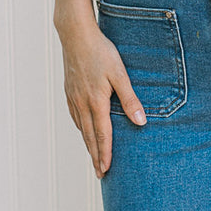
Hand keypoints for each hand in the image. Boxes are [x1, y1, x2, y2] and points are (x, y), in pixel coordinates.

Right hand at [57, 17, 145, 176]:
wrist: (76, 35)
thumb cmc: (101, 52)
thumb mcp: (120, 74)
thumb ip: (130, 99)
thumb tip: (140, 122)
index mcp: (96, 102)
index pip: (102, 135)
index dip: (105, 154)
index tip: (106, 170)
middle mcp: (82, 104)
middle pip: (90, 137)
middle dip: (96, 157)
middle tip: (100, 174)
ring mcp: (73, 98)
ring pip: (81, 128)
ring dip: (88, 145)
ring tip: (94, 158)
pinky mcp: (69, 91)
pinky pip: (75, 116)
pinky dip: (81, 129)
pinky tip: (84, 131)